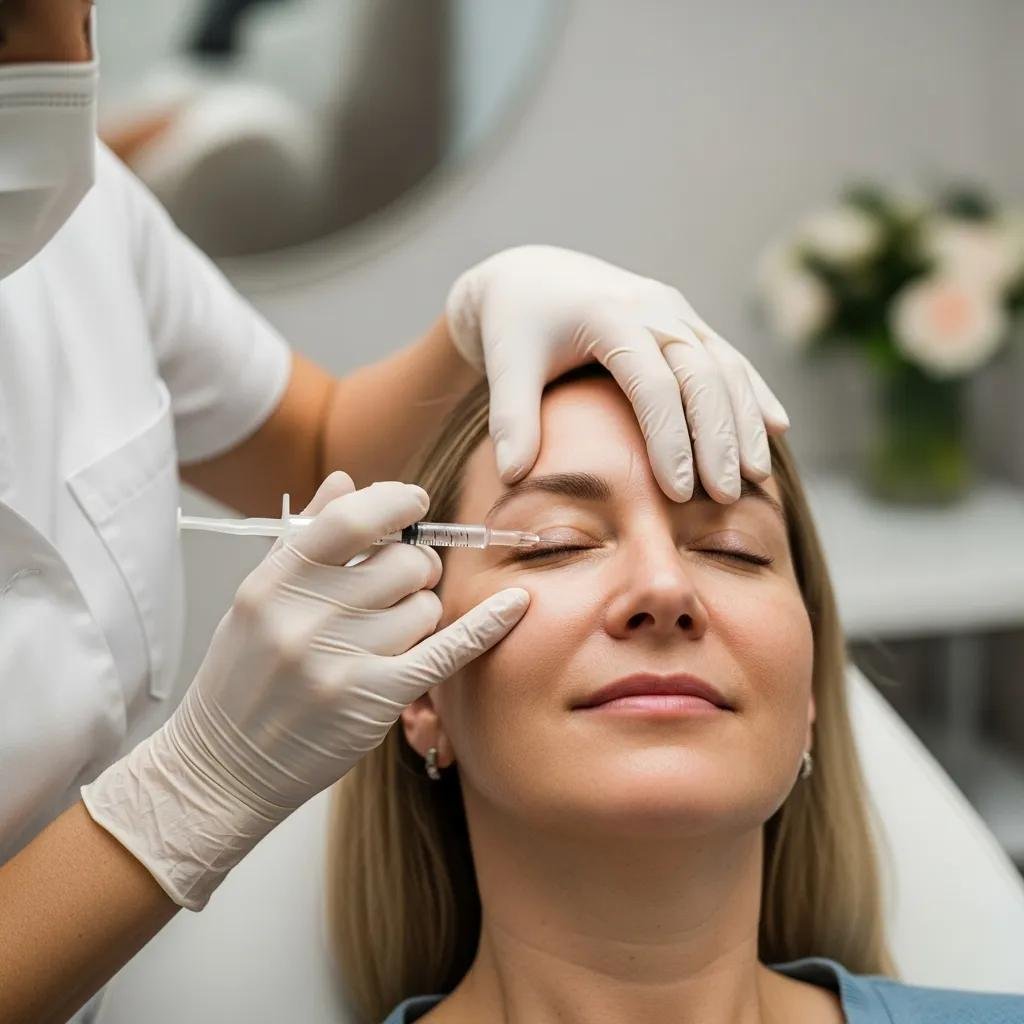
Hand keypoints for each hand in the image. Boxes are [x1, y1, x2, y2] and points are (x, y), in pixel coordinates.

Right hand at [81, 473, 528, 909]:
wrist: (222, 768)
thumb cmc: (241, 678)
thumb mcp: (257, 599)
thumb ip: (304, 535)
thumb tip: (347, 479)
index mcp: (274, 582)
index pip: (351, 518)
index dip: (395, 501)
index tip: (414, 502)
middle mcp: (305, 617)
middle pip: (403, 562)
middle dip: (415, 567)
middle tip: (401, 583)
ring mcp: (341, 661)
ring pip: (426, 607)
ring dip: (421, 614)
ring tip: (389, 634)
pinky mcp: (374, 701)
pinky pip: (447, 650)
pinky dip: (486, 624)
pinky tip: (515, 604)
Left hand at [446, 245, 789, 501]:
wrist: (530, 275)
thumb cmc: (514, 324)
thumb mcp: (505, 364)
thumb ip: (511, 418)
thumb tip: (513, 476)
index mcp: (608, 316)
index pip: (652, 384)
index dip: (669, 438)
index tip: (678, 492)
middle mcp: (652, 307)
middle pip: (701, 374)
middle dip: (718, 437)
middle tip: (726, 495)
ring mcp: (674, 310)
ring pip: (725, 364)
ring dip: (744, 420)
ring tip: (756, 475)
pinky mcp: (685, 318)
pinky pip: (728, 356)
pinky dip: (752, 392)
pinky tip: (776, 427)